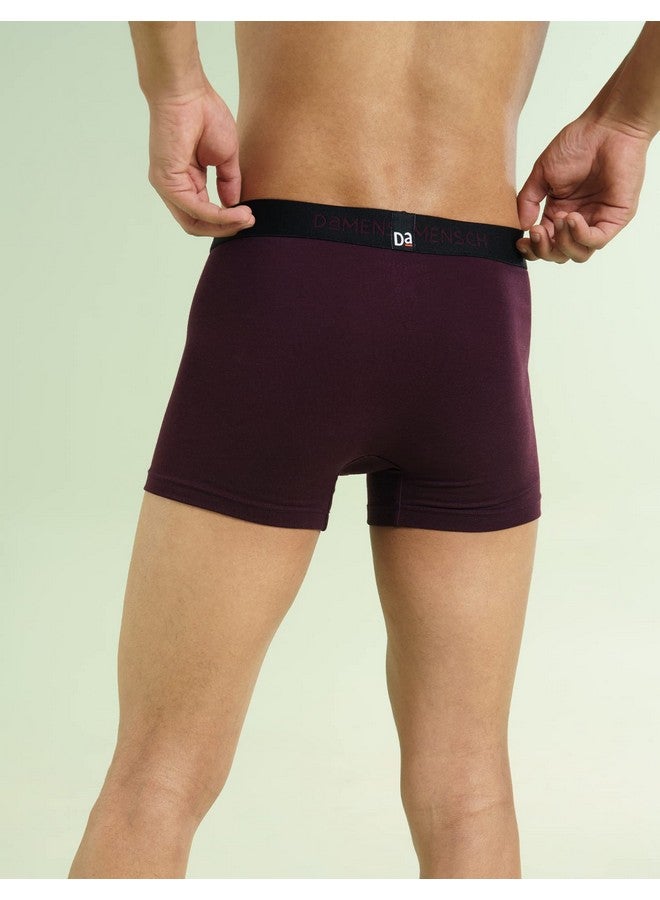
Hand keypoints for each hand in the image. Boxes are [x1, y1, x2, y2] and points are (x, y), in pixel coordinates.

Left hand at [145, 82, 254, 236]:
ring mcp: (167, 186)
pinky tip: (236, 211)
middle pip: (197, 224)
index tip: (250, 215)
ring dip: (224, 225)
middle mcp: (174, 187)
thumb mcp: (225, 157)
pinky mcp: (166, 181)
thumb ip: (228, 182)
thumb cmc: (203, 114)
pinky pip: (194, 208)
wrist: (186, 91)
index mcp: (186, 181)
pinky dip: (217, 214)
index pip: (204, 214)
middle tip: (249, 221)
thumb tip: (235, 206)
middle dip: (225, 228)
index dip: (228, 220)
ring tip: (246, 218)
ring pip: (194, 222)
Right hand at [516, 114, 650, 262]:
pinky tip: (571, 217)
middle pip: (559, 255)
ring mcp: (597, 221)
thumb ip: (527, 200)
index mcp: (559, 213)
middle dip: (544, 249)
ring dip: (563, 244)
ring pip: (579, 254)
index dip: (531, 249)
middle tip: (537, 231)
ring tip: (560, 219)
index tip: (520, 240)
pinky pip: (597, 240)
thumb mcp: (542, 174)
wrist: (607, 127)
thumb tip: (520, 226)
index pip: (545, 244)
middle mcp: (578, 221)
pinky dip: (581, 235)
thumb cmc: (578, 143)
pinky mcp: (615, 218)